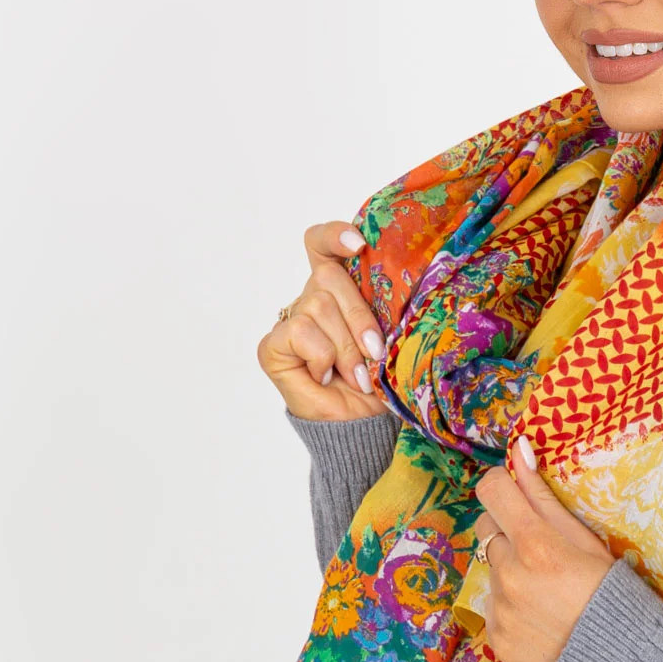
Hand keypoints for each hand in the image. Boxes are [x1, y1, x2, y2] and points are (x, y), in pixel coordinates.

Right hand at [257, 220, 390, 420]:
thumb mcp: (387, 335)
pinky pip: (302, 331)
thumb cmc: (378, 382)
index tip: (359, 244)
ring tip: (356, 374)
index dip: (334, 235)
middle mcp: (311, 299)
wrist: (361, 426)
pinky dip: (323, 357)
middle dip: (359, 318)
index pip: (322, 245)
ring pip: (319, 306)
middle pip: (328, 276)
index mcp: (338, 290)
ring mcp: (290, 322)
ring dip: (345, 347)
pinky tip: (326, 376)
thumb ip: (380, 304)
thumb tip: (390, 282)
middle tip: (374, 353)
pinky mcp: (272, 346)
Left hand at [473, 440, 614, 661]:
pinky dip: (511, 606)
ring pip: (490, 569)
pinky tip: (540, 616)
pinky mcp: (495, 637)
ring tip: (546, 589)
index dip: (502, 485)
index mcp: (535, 544)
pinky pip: (493, 607)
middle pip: (486, 528)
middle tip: (542, 549)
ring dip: (510, 570)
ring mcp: (499, 608)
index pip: (492, 490)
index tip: (516, 493)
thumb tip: (520, 451)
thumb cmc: (614, 595)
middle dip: (507, 530)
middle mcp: (509, 574)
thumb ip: (545, 498)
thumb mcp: (588, 541)